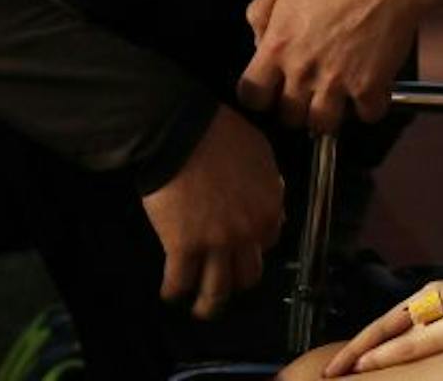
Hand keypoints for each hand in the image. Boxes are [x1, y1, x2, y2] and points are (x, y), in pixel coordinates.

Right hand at [139, 104, 284, 320]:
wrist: (180, 133)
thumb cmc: (219, 134)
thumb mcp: (260, 153)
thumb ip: (269, 183)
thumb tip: (272, 201)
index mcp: (268, 209)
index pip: (270, 240)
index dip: (255, 244)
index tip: (243, 246)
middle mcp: (247, 233)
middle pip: (248, 274)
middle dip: (237, 281)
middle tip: (226, 282)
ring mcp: (215, 243)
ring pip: (218, 290)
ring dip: (209, 305)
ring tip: (201, 309)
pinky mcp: (183, 247)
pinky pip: (180, 282)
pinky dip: (174, 291)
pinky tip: (170, 293)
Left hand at [237, 0, 425, 132]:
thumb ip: (260, 13)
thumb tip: (259, 42)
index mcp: (277, 48)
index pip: (251, 96)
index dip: (259, 96)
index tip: (270, 89)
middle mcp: (302, 74)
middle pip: (288, 118)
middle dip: (295, 108)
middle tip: (307, 92)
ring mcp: (337, 85)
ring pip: (323, 126)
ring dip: (329, 114)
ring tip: (336, 98)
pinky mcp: (369, 88)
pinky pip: (366, 116)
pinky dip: (369, 107)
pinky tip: (369, 90)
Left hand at [323, 262, 442, 374]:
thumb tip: (417, 310)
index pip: (409, 332)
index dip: (378, 347)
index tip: (353, 361)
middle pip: (407, 343)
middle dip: (370, 354)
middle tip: (340, 369)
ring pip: (418, 348)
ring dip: (387, 355)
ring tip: (358, 365)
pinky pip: (437, 349)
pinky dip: (413, 352)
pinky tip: (398, 355)